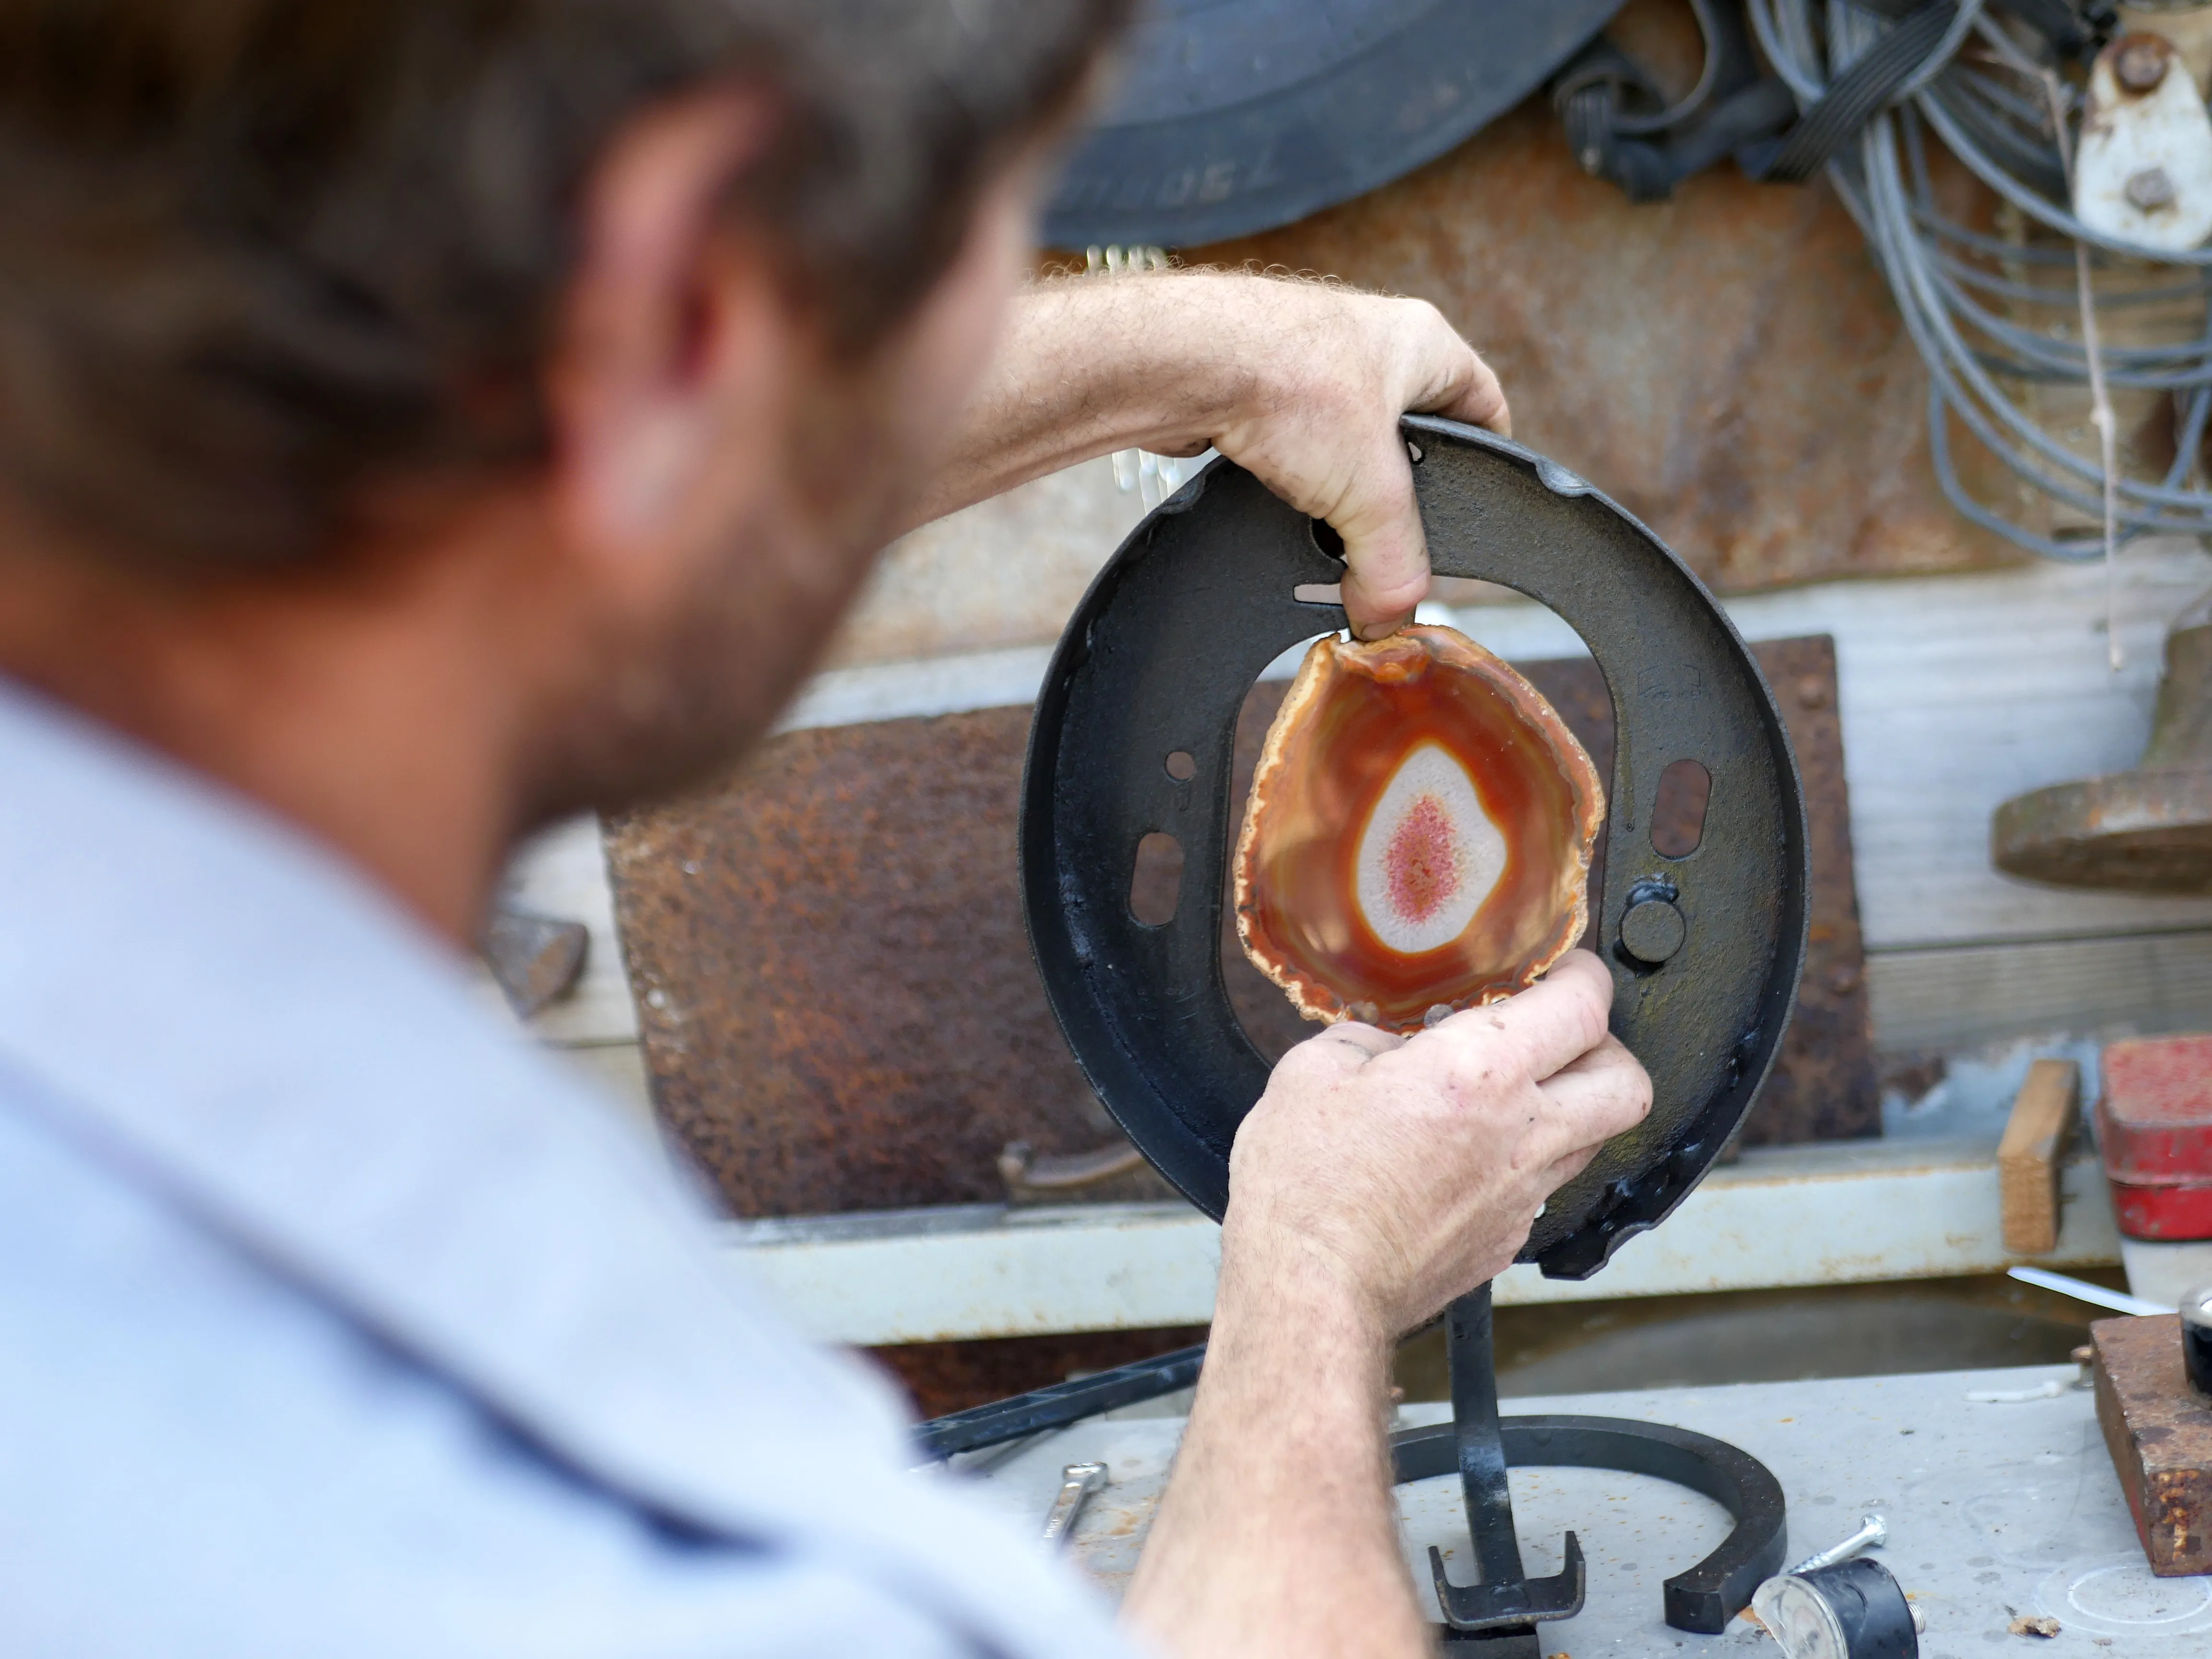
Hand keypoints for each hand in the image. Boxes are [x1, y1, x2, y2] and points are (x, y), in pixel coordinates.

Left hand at [909, 271, 1506, 638]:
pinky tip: (1278, 511)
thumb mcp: (1368, 491)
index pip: (1482, 403)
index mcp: (1423, 343)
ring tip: (1332, 533)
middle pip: (1407, 433)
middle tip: (1395, 541)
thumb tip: (1391, 617)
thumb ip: (1391, 561)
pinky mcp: (1256, 387)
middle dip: (1399, 490)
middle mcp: (1368, 343)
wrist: (1185, 359)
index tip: (1480, 503)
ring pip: (1342, 443)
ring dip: (1337, 489)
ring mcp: (1308, 361)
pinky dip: (1288, 481)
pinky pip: (1288, 446)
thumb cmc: (1290, 380)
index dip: (1487, 456)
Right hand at [1221, 951, 1650, 1333]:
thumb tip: (1388, 1047)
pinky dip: (1526, 1162)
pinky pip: (1542, 1187)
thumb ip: (1366, 1042)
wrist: (1308, 1291)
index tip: (1567, 969)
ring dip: (1572, 1107)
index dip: (1585, 976)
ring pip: (1593, 1138)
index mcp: (1479, 1072)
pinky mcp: (1504, 1241)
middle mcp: (1520, 1133)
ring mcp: (1520, 1195)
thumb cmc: (1305, 1189)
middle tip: (1565, 1034)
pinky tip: (1476, 1154)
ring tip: (1517, 1093)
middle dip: (1606, 1047)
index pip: (1583, 1007)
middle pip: (1625, 1081)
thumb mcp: (1311, 1074)